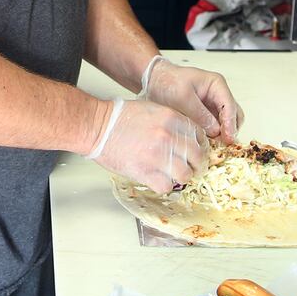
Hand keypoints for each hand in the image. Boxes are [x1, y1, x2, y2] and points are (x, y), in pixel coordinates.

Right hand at [83, 98, 207, 193]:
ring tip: (174, 175)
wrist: (97, 127)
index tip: (195, 151)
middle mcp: (167, 136)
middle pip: (197, 156)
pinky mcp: (145, 172)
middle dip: (195, 164)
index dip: (199, 145)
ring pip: (185, 174)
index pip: (198, 135)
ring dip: (181, 177)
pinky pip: (167, 186)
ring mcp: (157, 155)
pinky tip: (158, 180)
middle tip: (190, 167)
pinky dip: (164, 186)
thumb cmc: (119, 117)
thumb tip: (185, 138)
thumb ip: (171, 121)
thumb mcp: (151, 109)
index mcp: (171, 118)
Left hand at [142, 58, 244, 141]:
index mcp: (216, 84)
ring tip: (214, 144)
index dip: (230, 124)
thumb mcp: (183, 98)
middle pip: (234, 114)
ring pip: (226, 121)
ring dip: (223, 133)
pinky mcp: (205, 113)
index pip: (230, 106)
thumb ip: (200, 114)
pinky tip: (207, 141)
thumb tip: (215, 130)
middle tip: (223, 144)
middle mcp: (218, 94)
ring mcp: (212, 104)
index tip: (228, 138)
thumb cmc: (167, 82)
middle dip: (230, 129)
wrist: (154, 79)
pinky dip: (214, 133)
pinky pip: (215, 125)